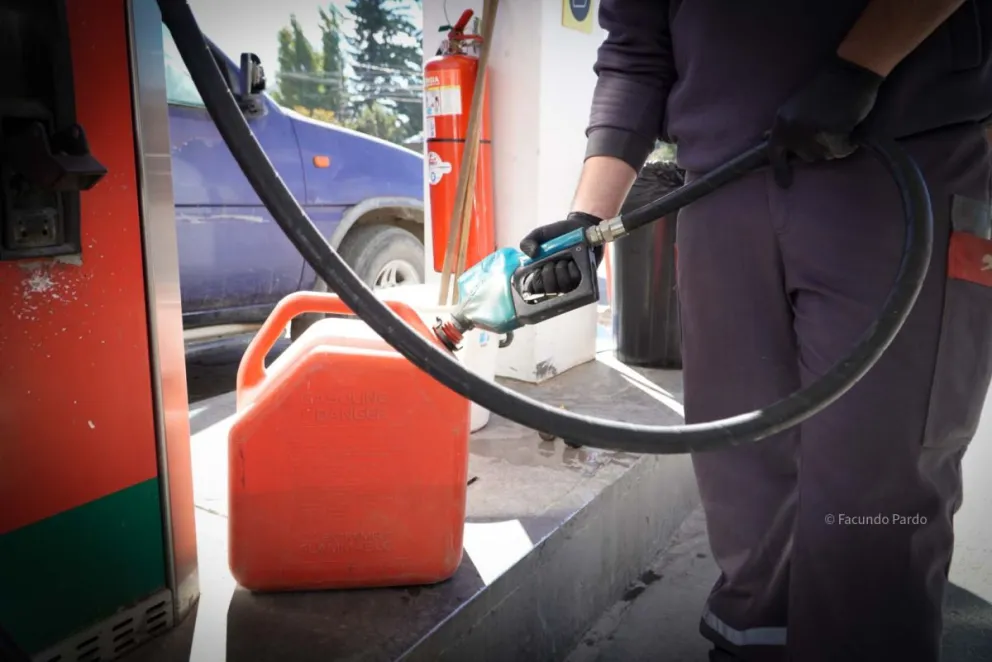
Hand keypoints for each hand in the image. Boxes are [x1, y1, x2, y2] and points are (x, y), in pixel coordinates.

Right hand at [518, 211, 601, 295]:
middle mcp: (554, 280)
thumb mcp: (538, 235)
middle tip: (552, 262)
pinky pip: (575, 280)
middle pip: (548, 290)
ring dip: (561, 271)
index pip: (533, 290)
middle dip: (548, 274)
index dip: (535, 281)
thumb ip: (527, 243)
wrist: (579, 226)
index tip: (538, 269)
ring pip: (562, 287)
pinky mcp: (583, 279)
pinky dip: (572, 269)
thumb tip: (531, 254)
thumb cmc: (557, 233)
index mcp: (540, 273)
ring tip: (563, 260)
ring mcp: (569, 282)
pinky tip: (573, 261)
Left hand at [768, 54, 883, 187]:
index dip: (779, 169)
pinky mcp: (832, 132)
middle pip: (805, 156)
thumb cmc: (825, 88)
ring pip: (823, 155)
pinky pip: (840, 150)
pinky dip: (847, 144)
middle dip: (817, 148)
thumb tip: (765, 139)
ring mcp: (812, 132)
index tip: (784, 184)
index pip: (775, 151)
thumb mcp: (796, 107)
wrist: (850, 72)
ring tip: (839, 124)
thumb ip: (785, 126)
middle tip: (827, 127)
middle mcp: (793, 129)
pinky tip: (849, 126)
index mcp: (781, 121)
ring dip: (833, 146)